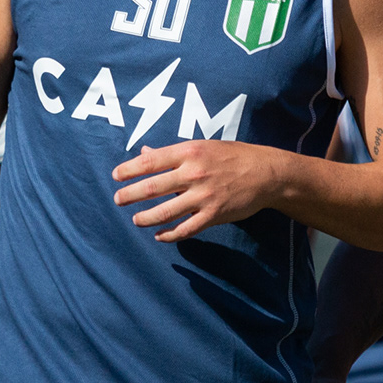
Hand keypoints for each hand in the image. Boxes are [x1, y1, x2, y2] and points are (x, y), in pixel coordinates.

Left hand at [112, 141, 277, 241]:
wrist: (266, 173)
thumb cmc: (233, 156)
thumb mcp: (202, 147)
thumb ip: (172, 153)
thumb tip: (144, 153)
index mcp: (189, 152)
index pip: (151, 161)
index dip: (129, 170)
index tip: (116, 176)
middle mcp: (194, 173)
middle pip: (153, 187)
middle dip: (130, 195)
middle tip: (118, 200)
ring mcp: (203, 196)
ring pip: (166, 211)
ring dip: (146, 217)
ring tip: (136, 220)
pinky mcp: (213, 215)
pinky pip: (186, 229)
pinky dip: (169, 234)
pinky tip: (159, 235)